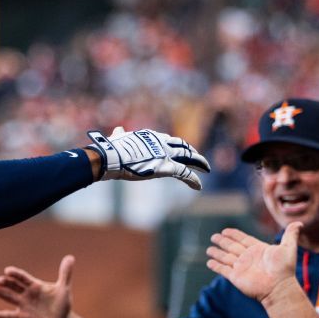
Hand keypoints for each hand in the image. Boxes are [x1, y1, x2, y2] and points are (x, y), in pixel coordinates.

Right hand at [0, 255, 74, 317]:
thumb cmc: (63, 304)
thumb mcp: (64, 289)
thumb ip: (65, 273)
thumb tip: (70, 257)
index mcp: (35, 285)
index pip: (23, 278)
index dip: (15, 274)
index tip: (7, 271)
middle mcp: (27, 294)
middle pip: (13, 286)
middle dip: (5, 283)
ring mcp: (24, 305)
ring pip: (9, 297)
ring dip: (0, 294)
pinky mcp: (23, 317)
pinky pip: (10, 315)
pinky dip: (0, 315)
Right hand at [88, 127, 210, 189]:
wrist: (113, 156)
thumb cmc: (112, 148)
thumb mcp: (117, 138)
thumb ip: (120, 135)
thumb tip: (118, 131)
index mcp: (150, 136)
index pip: (168, 139)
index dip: (175, 145)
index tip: (179, 149)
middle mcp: (162, 143)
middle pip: (183, 145)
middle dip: (192, 151)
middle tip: (198, 157)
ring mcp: (166, 155)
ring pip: (189, 157)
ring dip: (199, 162)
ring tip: (206, 168)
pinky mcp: (167, 167)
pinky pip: (185, 173)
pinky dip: (194, 179)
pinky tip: (199, 186)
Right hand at [206, 223, 299, 302]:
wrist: (278, 287)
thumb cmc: (284, 268)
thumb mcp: (288, 247)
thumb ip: (291, 234)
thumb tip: (300, 223)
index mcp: (258, 249)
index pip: (243, 239)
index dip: (234, 234)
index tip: (225, 230)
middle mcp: (248, 258)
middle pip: (232, 247)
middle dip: (223, 242)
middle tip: (214, 236)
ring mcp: (241, 267)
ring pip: (226, 257)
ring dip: (217, 253)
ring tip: (208, 249)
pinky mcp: (235, 277)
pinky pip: (223, 269)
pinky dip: (216, 266)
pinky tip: (210, 262)